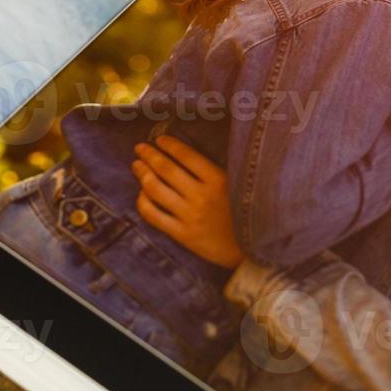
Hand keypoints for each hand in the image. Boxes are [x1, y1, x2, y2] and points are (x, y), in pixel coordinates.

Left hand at [132, 136, 243, 268]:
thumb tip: (185, 153)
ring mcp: (190, 216)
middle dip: (149, 155)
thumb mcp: (237, 186)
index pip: (186, 155)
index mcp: (218, 180)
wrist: (253, 251)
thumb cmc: (245, 213)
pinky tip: (142, 194)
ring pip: (156, 189)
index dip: (169, 145)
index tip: (159, 139)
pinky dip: (143, 202)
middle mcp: (201, 196)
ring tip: (137, 166)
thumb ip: (214, 172)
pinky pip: (154, 215)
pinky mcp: (183, 235)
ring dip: (142, 174)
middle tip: (140, 148)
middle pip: (166, 169)